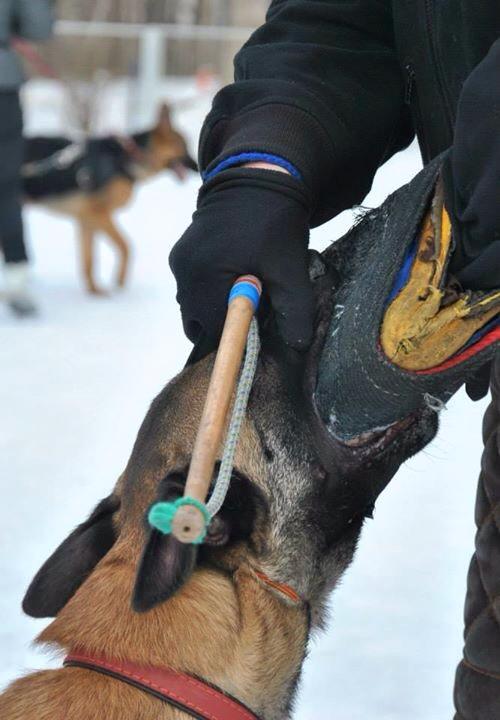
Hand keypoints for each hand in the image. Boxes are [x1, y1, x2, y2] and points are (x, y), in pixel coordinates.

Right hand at [169, 166, 313, 358]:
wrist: (258, 180)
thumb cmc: (276, 226)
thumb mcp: (290, 270)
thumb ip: (294, 311)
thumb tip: (298, 346)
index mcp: (206, 278)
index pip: (215, 332)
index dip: (238, 335)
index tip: (258, 323)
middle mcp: (184, 272)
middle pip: (199, 323)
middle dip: (225, 323)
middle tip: (254, 306)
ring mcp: (179, 263)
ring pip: (194, 307)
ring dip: (217, 306)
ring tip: (247, 286)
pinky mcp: (179, 255)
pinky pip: (191, 288)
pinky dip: (210, 290)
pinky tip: (234, 273)